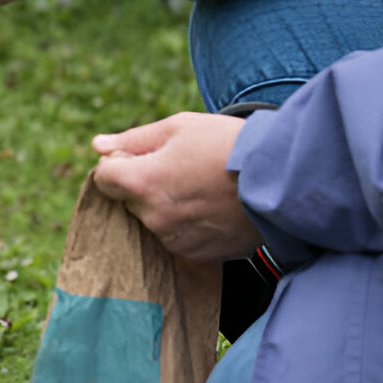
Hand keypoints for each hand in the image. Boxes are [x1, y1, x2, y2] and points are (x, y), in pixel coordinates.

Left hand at [92, 112, 263, 262]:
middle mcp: (153, 216)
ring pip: (152, 219)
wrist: (284, 181)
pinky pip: (176, 237)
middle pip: (128, 199)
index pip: (103, 178)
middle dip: (142, 184)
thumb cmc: (229, 146)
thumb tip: (98, 145)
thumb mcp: (179, 127)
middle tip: (180, 168)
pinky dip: (186, 223)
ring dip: (164, 205)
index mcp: (143, 182)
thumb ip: (133, 139)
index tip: (142, 156)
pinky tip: (211, 207)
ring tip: (201, 186)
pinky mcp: (196, 254)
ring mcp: (174, 239)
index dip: (118, 163)